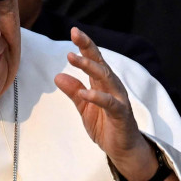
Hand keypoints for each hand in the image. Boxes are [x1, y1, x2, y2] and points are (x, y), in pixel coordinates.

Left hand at [55, 28, 179, 180]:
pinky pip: (110, 103)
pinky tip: (85, 93)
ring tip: (72, 58)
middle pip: (100, 63)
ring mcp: (118, 99)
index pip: (95, 59)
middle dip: (87, 48)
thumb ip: (74, 91)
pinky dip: (98, 97)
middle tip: (74, 35)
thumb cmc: (105, 126)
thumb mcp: (84, 107)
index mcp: (103, 83)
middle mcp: (112, 87)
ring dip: (89, 66)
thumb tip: (57, 76)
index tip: (74, 31)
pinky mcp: (121, 115)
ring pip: (105, 78)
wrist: (123, 150)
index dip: (85, 45)